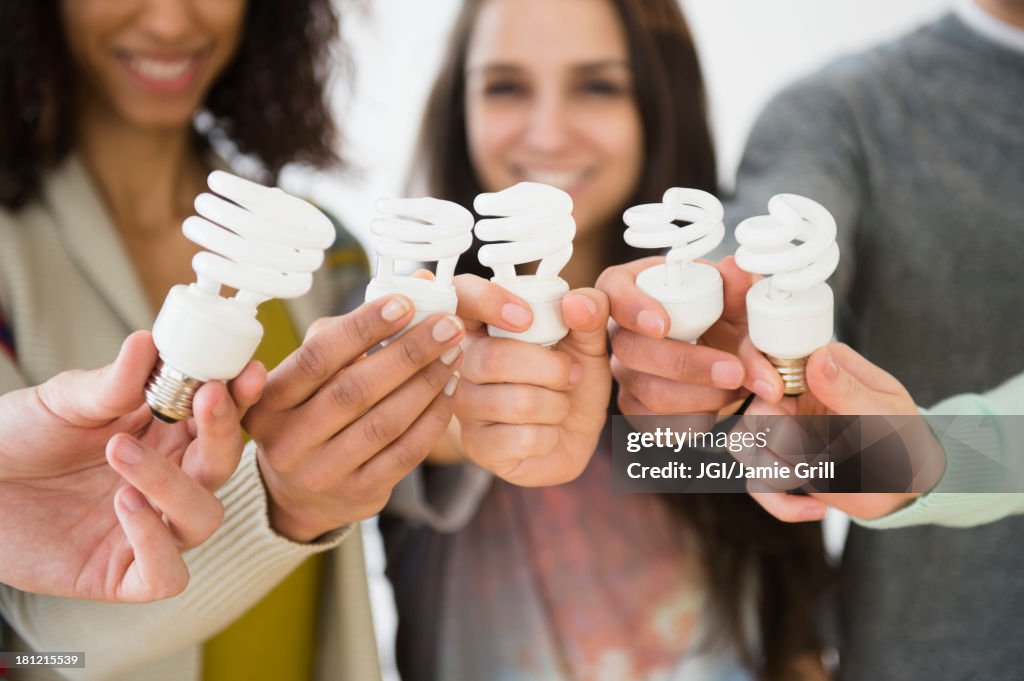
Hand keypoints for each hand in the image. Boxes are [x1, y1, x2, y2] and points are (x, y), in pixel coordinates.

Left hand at [0, 331, 264, 600]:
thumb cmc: (15, 440)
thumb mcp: (62, 402)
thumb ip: (111, 382)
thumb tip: (148, 341)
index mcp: (163, 435)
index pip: (221, 418)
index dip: (242, 398)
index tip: (245, 372)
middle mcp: (166, 482)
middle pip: (224, 465)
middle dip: (222, 431)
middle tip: (204, 397)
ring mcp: (150, 530)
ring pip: (204, 517)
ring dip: (175, 485)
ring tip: (119, 451)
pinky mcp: (122, 575)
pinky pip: (168, 574)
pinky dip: (156, 544)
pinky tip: (123, 507)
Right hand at [243, 295, 462, 541]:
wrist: (303, 492)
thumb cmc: (313, 412)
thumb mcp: (312, 374)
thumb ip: (352, 330)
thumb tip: (415, 282)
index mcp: (269, 400)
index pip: (317, 356)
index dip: (363, 327)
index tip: (404, 302)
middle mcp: (287, 440)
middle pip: (354, 390)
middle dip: (408, 353)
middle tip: (446, 325)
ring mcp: (321, 473)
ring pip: (384, 422)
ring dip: (426, 383)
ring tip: (454, 352)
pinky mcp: (356, 494)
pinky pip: (404, 453)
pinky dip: (432, 418)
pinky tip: (450, 390)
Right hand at [452, 274, 610, 485]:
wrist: (572, 438)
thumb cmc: (569, 383)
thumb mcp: (588, 343)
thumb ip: (589, 314)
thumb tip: (576, 302)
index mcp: (483, 324)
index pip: (460, 296)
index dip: (486, 300)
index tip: (526, 318)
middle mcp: (462, 362)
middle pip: (494, 359)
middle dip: (551, 369)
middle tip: (571, 374)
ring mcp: (463, 405)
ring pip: (515, 401)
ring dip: (556, 405)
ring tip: (559, 405)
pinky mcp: (476, 444)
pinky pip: (520, 437)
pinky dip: (549, 436)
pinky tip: (546, 433)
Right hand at [597, 256, 750, 415]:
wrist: (725, 355)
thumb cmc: (720, 315)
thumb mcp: (733, 297)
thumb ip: (736, 287)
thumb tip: (736, 271)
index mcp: (633, 288)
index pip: (612, 291)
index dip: (632, 308)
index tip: (663, 325)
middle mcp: (619, 331)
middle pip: (631, 350)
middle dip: (687, 365)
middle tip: (734, 371)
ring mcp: (624, 372)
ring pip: (648, 392)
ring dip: (702, 395)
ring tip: (737, 386)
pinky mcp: (634, 407)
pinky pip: (657, 423)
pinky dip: (697, 418)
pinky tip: (719, 404)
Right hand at [736, 342, 945, 520]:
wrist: (912, 485)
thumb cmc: (906, 438)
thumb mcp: (884, 410)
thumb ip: (847, 386)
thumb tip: (818, 357)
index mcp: (816, 370)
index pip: (766, 359)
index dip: (759, 374)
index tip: (777, 393)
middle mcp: (792, 398)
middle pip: (751, 408)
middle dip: (777, 437)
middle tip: (814, 454)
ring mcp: (782, 432)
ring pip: (743, 445)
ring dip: (775, 469)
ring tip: (818, 478)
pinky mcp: (781, 467)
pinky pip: (758, 483)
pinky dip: (782, 502)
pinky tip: (817, 509)